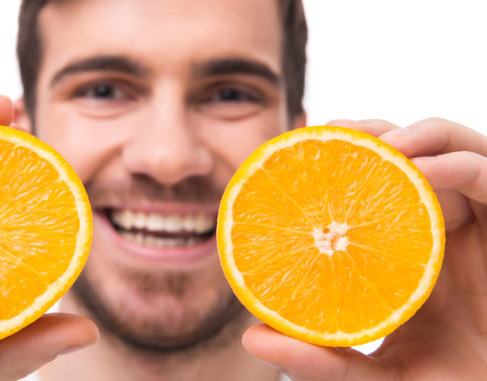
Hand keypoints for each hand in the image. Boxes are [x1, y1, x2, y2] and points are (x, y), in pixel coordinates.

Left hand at [242, 118, 486, 379]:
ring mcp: (479, 227)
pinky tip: (421, 170)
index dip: (344, 161)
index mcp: (406, 249)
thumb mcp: (370, 375)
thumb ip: (319, 360)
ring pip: (454, 152)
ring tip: (376, 143)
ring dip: (417, 135)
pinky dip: (460, 165)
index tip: (299, 150)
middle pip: (413, 157)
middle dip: (373, 135)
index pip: (376, 186)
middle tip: (329, 133)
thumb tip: (253, 335)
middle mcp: (443, 229)